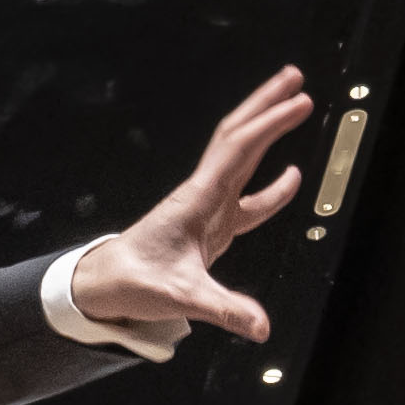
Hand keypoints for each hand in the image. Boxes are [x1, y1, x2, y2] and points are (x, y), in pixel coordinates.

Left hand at [63, 67, 313, 347]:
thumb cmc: (133, 280)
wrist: (105, 284)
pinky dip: (271, 184)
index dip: (270, 123)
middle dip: (266, 104)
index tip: (299, 101)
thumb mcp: (181, 297)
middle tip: (294, 78)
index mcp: (199, 200)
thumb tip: (260, 326)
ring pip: (241, 156)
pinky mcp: (211, 223)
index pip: (240, 149)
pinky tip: (291, 176)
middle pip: (238, 136)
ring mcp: (208, 206)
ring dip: (266, 129)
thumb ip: (224, 309)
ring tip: (293, 105)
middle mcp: (204, 194)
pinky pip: (247, 194)